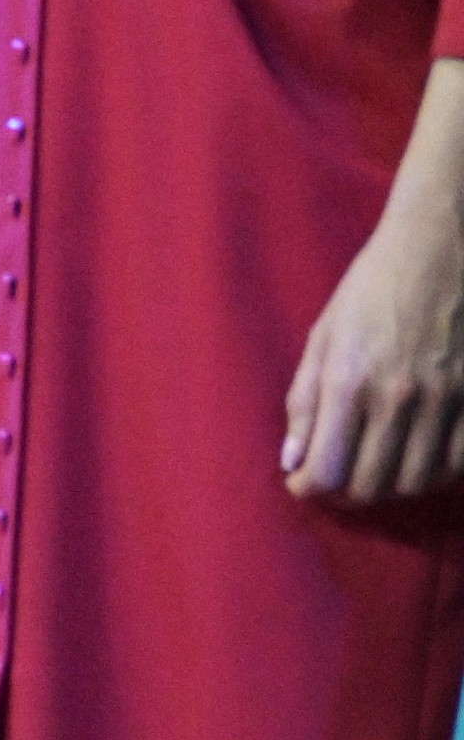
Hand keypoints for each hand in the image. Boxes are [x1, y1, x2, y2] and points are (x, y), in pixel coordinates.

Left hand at [286, 174, 463, 508]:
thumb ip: (305, 402)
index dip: (309, 488)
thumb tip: (293, 461)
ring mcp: (447, 399)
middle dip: (346, 491)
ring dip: (391, 485)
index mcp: (350, 381)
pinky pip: (459, 463)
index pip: (327, 470)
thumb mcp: (324, 337)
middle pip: (372, 485)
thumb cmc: (373, 288)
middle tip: (338, 477)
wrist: (442, 248)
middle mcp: (400, 397)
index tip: (303, 483)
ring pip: (417, 481)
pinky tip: (419, 456)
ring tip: (377, 467)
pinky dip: (436, 472)